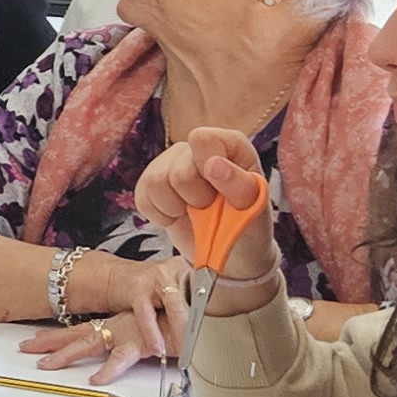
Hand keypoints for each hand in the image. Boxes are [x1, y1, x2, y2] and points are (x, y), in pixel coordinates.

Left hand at [24, 251, 184, 373]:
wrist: (207, 307)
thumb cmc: (187, 319)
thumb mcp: (161, 330)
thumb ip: (150, 337)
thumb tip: (144, 349)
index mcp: (122, 323)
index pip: (84, 329)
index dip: (59, 335)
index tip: (35, 339)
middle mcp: (120, 326)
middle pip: (78, 334)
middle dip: (50, 342)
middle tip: (24, 348)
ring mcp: (129, 332)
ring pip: (91, 343)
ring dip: (67, 355)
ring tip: (46, 366)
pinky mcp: (144, 342)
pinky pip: (123, 358)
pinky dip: (109, 370)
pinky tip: (95, 380)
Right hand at [133, 126, 276, 295]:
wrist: (232, 257)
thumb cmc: (248, 227)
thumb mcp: (254, 209)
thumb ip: (239, 183)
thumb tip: (213, 164)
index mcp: (229, 145)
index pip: (202, 140)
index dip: (207, 168)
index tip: (219, 193)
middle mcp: (196, 149)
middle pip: (178, 170)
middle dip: (196, 200)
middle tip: (213, 210)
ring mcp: (170, 164)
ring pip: (155, 182)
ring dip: (176, 208)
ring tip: (196, 215)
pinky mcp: (150, 184)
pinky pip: (142, 198)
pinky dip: (161, 216)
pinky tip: (179, 217)